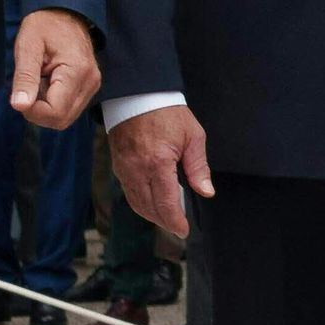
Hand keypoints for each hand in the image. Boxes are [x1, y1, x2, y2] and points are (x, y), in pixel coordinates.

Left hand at [9, 7, 100, 128]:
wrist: (64, 12)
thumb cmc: (44, 25)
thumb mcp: (28, 47)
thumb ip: (24, 77)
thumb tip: (19, 106)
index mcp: (77, 72)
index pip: (55, 112)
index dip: (32, 111)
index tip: (19, 94)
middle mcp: (90, 82)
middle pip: (61, 120)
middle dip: (38, 112)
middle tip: (26, 88)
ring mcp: (92, 86)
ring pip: (64, 118)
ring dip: (45, 108)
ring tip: (38, 82)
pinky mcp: (89, 87)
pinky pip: (68, 108)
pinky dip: (52, 103)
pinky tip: (46, 84)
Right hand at [109, 103, 213, 236]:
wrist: (138, 94)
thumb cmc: (168, 113)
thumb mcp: (193, 136)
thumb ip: (198, 167)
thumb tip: (205, 192)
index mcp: (158, 163)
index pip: (166, 203)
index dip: (175, 221)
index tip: (184, 230)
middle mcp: (137, 169)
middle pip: (149, 208)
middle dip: (164, 222)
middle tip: (177, 228)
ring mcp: (124, 169)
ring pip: (136, 203)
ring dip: (151, 215)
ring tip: (167, 220)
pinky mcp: (118, 166)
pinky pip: (128, 192)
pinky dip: (140, 203)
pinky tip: (152, 204)